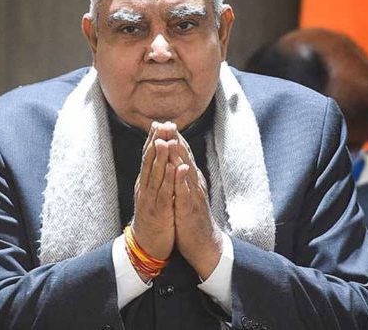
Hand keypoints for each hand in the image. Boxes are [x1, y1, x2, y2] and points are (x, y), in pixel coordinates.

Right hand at [129, 122, 177, 261]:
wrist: (146, 246)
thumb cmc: (152, 219)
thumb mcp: (152, 195)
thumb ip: (153, 178)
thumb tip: (155, 160)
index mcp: (145, 183)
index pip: (148, 157)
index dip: (153, 140)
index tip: (158, 123)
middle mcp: (145, 187)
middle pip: (149, 161)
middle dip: (155, 142)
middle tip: (160, 124)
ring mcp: (151, 199)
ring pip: (155, 174)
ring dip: (160, 157)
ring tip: (165, 141)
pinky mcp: (159, 211)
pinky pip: (165, 193)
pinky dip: (170, 179)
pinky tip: (176, 168)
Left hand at [170, 131, 222, 279]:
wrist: (204, 244)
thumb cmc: (191, 217)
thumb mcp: (185, 192)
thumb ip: (182, 175)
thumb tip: (176, 158)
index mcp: (190, 179)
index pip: (181, 155)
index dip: (173, 138)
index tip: (163, 122)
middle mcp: (194, 183)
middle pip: (184, 157)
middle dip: (176, 140)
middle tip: (168, 123)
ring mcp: (193, 196)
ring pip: (185, 171)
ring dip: (178, 155)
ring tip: (171, 139)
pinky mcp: (190, 209)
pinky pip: (186, 193)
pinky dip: (182, 180)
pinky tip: (179, 169)